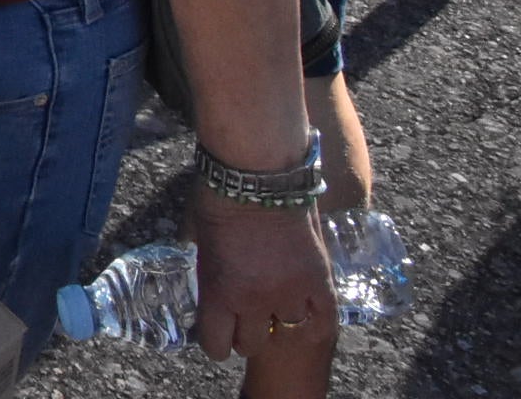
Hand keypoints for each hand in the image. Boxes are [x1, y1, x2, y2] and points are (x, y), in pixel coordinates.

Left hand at [186, 189, 334, 392]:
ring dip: (279, 318)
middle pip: (252, 343)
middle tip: (245, 315)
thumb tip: (202, 273)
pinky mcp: (318, 279)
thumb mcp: (197, 237)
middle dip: (245, 331)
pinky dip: (315, 320)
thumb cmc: (217, 196)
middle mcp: (254, 301)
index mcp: (218, 292)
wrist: (256, 174)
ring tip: (274, 302)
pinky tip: (305, 312)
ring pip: (287, 329)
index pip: (217, 346)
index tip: (217, 330)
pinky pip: (323, 319)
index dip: (216, 340)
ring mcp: (289, 293)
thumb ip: (204, 266)